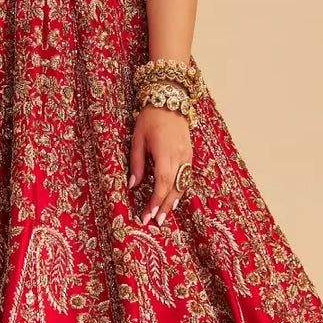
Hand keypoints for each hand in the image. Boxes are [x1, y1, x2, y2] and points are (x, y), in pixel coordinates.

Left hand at [128, 105, 192, 224]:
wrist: (170, 100)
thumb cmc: (149, 118)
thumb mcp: (137, 139)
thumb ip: (137, 163)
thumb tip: (133, 185)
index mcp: (165, 153)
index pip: (161, 184)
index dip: (156, 202)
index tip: (148, 215)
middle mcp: (179, 157)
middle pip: (174, 188)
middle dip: (165, 206)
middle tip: (157, 222)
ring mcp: (187, 155)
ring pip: (182, 184)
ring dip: (174, 201)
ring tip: (165, 214)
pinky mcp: (190, 154)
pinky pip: (186, 176)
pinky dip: (180, 189)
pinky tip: (173, 198)